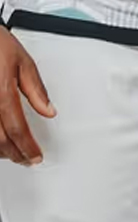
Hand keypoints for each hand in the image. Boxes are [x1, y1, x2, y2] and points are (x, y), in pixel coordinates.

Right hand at [0, 28, 55, 164]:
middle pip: (0, 140)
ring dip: (2, 151)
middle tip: (27, 159)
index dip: (27, 147)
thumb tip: (49, 110)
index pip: (17, 128)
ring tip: (15, 153)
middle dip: (15, 154)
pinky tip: (0, 143)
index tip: (35, 156)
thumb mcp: (24, 62)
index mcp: (3, 92)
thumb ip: (36, 89)